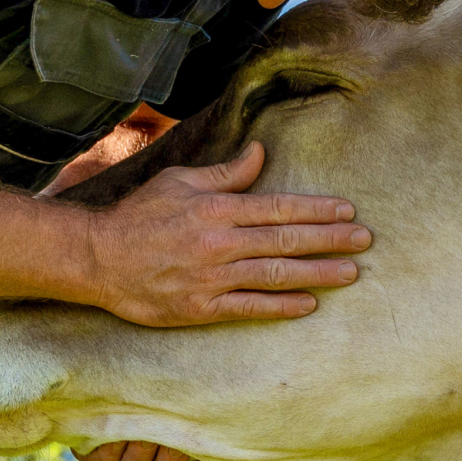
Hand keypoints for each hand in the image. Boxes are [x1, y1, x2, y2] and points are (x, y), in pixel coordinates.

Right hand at [83, 141, 369, 325]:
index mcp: (217, 209)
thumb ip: (226, 173)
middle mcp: (219, 243)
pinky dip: (281, 306)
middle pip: (286, 241)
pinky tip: (309, 304)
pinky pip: (249, 307)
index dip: (317, 210)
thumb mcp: (181, 182)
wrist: (97, 259)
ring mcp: (211, 278)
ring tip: (350, 273)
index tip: (348, 211)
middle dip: (330, 240)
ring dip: (317, 274)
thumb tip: (261, 152)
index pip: (279, 208)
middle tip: (364, 240)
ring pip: (275, 275)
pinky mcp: (201, 308)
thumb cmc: (140, 215)